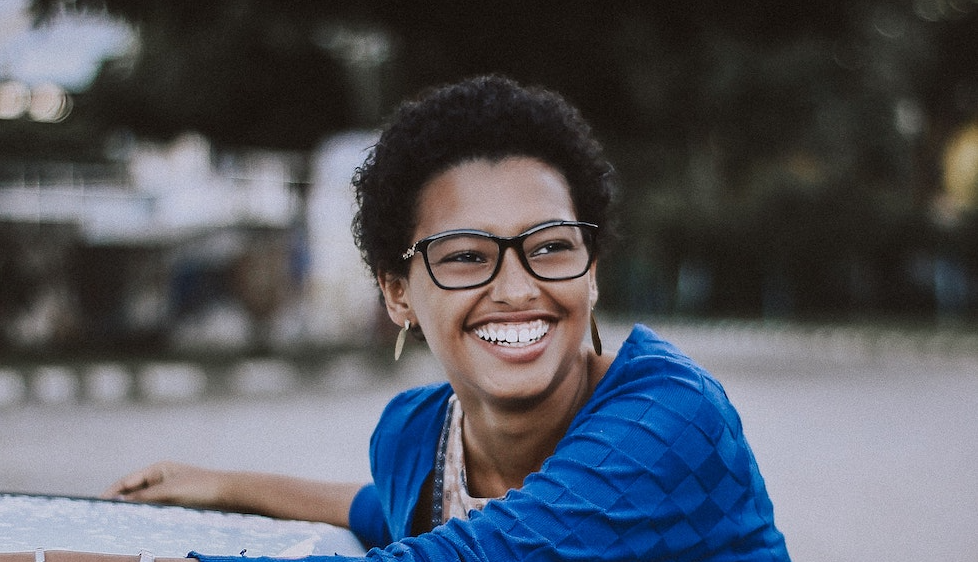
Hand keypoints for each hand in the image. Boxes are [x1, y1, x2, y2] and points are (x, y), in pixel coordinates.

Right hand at [100, 461, 227, 509]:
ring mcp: (166, 490)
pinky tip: (135, 523)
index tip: (97, 503)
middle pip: (132, 491)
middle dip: (117, 502)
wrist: (226, 493)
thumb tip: (120, 502)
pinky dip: (142, 514)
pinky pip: (152, 508)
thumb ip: (145, 497)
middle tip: (100, 515)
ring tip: (113, 521)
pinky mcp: (173, 501)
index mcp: (157, 469)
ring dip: (129, 509)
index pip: (127, 481)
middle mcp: (160, 478)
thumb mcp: (169, 492)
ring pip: (141, 501)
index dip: (111, 492)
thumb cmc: (200, 487)